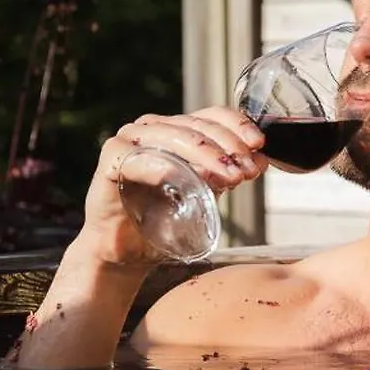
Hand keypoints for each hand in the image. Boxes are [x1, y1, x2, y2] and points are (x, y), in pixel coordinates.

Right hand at [77, 107, 267, 265]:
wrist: (126, 253)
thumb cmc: (163, 221)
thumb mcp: (205, 196)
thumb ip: (228, 176)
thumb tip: (260, 162)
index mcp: (176, 130)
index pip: (212, 115)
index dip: (238, 125)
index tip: (259, 145)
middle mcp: (152, 128)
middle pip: (196, 125)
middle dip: (228, 147)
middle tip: (246, 171)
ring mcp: (128, 140)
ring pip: (172, 136)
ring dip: (205, 155)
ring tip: (229, 176)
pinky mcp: (110, 161)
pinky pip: (137, 158)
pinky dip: (160, 166)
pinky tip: (179, 176)